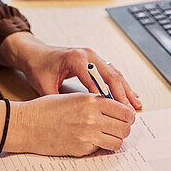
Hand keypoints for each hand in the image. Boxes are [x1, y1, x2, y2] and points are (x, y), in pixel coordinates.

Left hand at [0, 31, 141, 111]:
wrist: (34, 53)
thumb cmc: (38, 66)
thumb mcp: (44, 85)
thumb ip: (57, 99)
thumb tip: (70, 118)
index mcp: (75, 58)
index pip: (95, 78)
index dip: (105, 95)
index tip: (114, 112)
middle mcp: (87, 54)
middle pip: (110, 74)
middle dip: (122, 94)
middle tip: (130, 111)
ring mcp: (92, 56)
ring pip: (114, 73)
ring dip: (126, 89)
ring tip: (135, 105)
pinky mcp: (94, 60)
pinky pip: (111, 73)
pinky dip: (121, 85)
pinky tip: (130, 95)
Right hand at [9, 92, 135, 156]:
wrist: (26, 124)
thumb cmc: (45, 109)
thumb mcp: (72, 98)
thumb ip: (94, 102)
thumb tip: (114, 110)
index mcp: (90, 100)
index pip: (124, 110)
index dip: (127, 115)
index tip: (125, 118)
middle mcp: (92, 116)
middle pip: (125, 127)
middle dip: (123, 129)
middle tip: (117, 128)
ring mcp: (88, 134)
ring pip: (118, 142)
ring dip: (114, 140)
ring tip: (106, 137)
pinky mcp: (82, 149)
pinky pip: (102, 150)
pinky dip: (100, 148)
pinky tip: (91, 142)